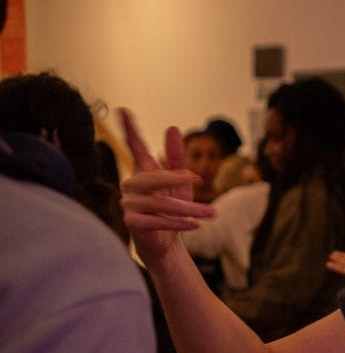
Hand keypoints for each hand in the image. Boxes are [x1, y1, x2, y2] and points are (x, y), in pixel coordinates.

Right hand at [119, 109, 213, 262]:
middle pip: (154, 177)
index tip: (123, 110)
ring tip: (212, 213)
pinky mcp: (132, 223)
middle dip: (178, 179)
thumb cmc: (172, 210)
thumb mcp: (180, 184)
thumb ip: (176, 158)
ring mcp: (129, 204)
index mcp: (143, 172)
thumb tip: (172, 128)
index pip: (135, 148)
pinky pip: (158, 220)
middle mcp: (131, 185)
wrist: (166, 243)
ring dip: (191, 209)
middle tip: (200, 180)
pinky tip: (196, 225)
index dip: (130, 130)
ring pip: (162, 203)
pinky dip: (180, 222)